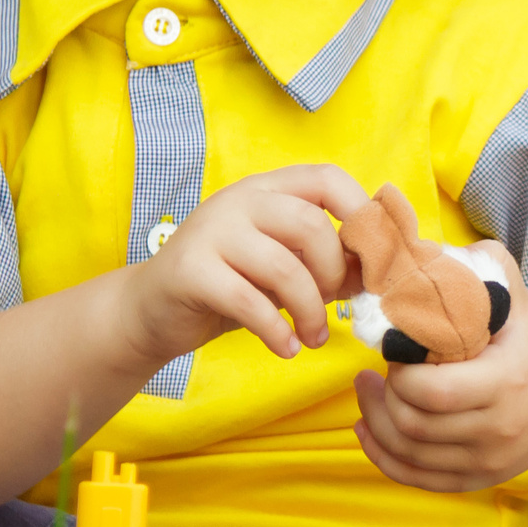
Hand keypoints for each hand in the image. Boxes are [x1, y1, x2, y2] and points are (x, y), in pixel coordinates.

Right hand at [121, 164, 370, 365]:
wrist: (150, 311)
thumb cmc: (228, 287)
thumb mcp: (281, 268)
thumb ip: (321, 262)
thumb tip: (377, 273)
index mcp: (267, 190)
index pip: (326, 178)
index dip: (360, 213)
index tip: (372, 256)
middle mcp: (240, 200)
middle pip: (310, 224)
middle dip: (334, 272)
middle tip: (334, 305)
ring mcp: (211, 231)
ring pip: (284, 267)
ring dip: (310, 310)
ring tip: (314, 337)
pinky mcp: (190, 270)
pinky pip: (248, 301)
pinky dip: (277, 331)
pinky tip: (286, 348)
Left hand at [350, 246, 527, 493]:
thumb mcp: (519, 298)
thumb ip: (480, 264)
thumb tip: (425, 247)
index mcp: (507, 382)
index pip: (433, 392)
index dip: (401, 375)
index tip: (397, 354)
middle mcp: (500, 430)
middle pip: (414, 426)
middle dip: (383, 398)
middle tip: (374, 374)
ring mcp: (491, 461)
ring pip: (409, 455)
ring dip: (376, 424)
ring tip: (367, 395)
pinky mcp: (481, 479)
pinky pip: (419, 479)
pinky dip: (386, 458)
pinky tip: (370, 430)